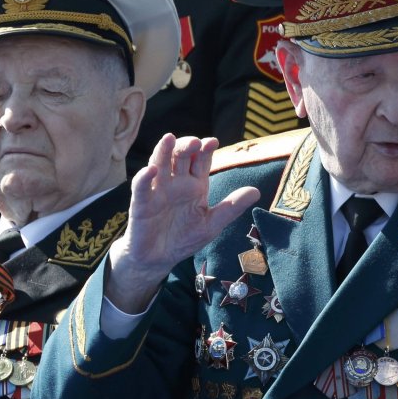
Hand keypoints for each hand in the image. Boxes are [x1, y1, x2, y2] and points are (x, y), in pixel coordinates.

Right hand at [106, 134, 259, 311]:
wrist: (160, 259)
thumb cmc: (185, 238)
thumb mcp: (212, 224)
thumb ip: (231, 207)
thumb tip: (256, 191)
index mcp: (195, 184)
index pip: (201, 160)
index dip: (205, 150)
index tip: (212, 142)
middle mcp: (176, 182)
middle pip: (180, 156)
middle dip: (187, 146)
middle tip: (196, 143)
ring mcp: (158, 190)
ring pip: (159, 164)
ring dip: (163, 151)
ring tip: (170, 139)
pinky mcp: (141, 204)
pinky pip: (141, 188)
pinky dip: (143, 178)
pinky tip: (150, 170)